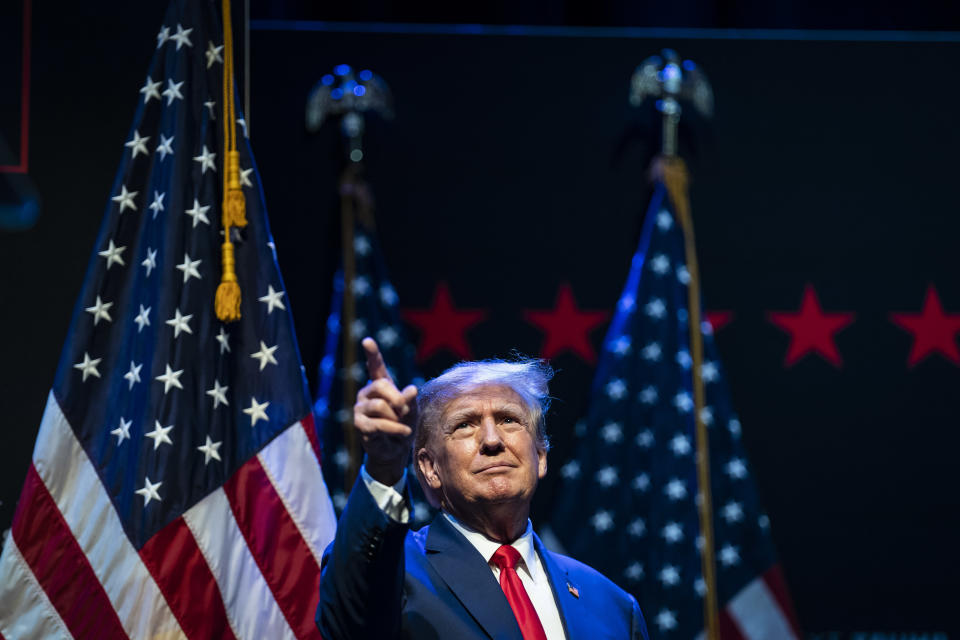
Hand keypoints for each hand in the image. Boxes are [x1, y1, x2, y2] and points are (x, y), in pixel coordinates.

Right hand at [354, 337, 417, 485]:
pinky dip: (395, 430)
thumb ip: (410, 400)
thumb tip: (411, 389)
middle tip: (405, 411)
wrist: (396, 451)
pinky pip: (378, 424)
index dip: (372, 353)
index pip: (375, 366)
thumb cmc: (404, 426)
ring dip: (397, 418)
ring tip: (403, 427)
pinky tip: (402, 433)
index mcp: (381, 386)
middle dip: (397, 399)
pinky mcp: (359, 425)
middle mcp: (367, 394)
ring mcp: (360, 408)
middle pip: (379, 385)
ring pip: (379, 406)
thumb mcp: (412, 411)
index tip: (367, 340)